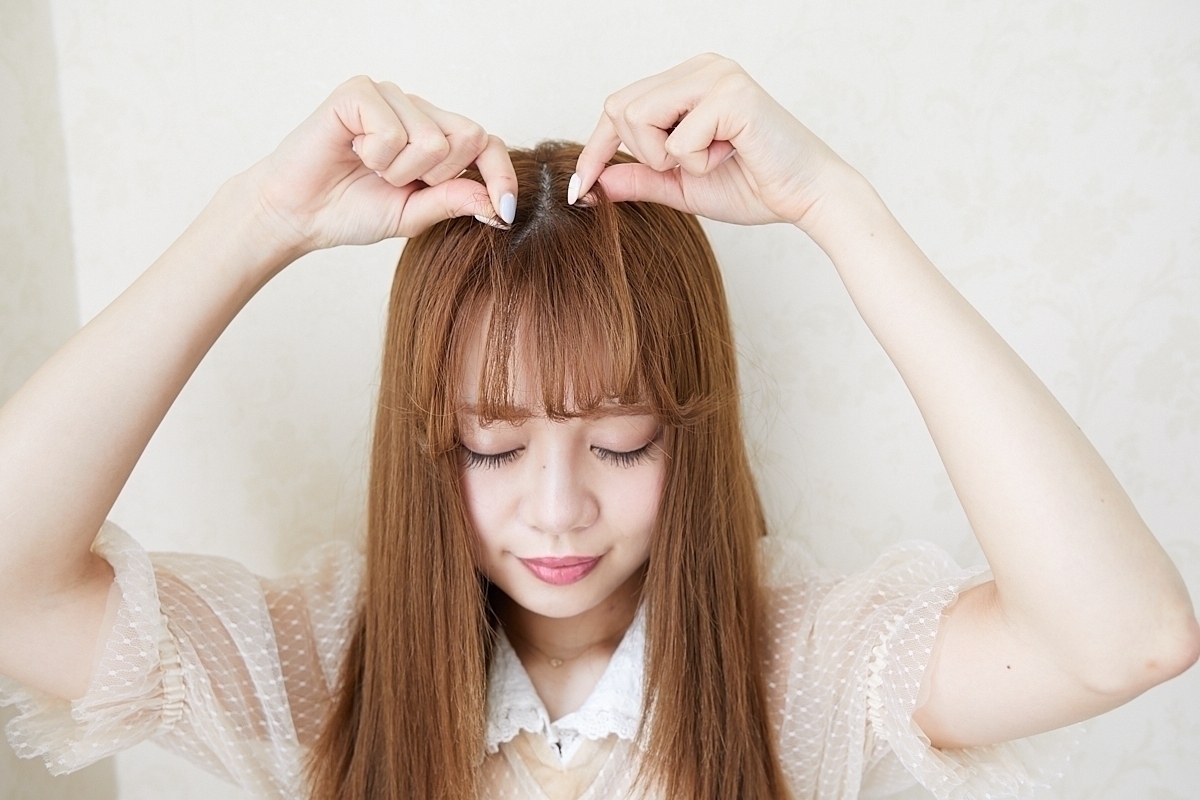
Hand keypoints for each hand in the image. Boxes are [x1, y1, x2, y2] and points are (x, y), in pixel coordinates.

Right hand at [247, 76, 516, 252]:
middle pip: (468, 136)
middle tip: (397, 183)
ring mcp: (391, 96)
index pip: (488, 143)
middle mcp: (418, 110)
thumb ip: (454, 202)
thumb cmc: (352, 210)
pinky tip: (353, 152)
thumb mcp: (414, 215)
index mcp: (437, 136)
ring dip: (398, 171)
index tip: (504, 213)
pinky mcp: (361, 91)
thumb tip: (497, 202)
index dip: (502, 175)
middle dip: (437, 176)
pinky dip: (375, 155)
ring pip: (431, 139)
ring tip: (370, 169)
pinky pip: (393, 131)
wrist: (299, 214)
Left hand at [573, 54, 845, 227]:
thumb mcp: (683, 184)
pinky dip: (698, 162)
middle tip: (687, 166)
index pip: (619, 105)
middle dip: (642, 153)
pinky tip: (733, 155)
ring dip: (668, 156)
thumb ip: (641, 178)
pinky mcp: (730, 93)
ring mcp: (716, 74)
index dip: (595, 149)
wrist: (808, 198)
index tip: (579, 190)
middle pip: (620, 107)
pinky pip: (677, 138)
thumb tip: (594, 184)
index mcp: (688, 81)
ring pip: (639, 117)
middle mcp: (701, 66)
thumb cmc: (755, 187)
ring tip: (712, 158)